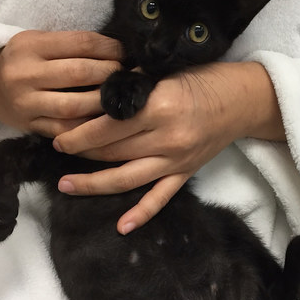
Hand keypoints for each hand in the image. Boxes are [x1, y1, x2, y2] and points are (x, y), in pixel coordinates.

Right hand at [0, 30, 121, 135]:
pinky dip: (88, 127)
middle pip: (79, 73)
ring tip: (119, 98)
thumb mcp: (40, 41)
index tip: (125, 52)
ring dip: (103, 103)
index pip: (81, 43)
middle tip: (127, 76)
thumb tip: (117, 50)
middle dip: (110, 74)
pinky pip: (65, 130)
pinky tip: (104, 122)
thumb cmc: (25, 61)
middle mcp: (25, 73)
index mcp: (30, 45)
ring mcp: (26, 103)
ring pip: (74, 106)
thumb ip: (71, 45)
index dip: (110, 47)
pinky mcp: (30, 126)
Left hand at [53, 61, 284, 232]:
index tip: (58, 133)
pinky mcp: (186, 174)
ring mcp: (176, 160)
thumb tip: (96, 95)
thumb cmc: (204, 79)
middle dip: (80, 152)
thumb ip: (133, 86)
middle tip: (57, 149)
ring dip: (94, 184)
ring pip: (127, 178)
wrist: (243, 100)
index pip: (108, 125)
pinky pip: (160, 198)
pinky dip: (141, 214)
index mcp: (159, 107)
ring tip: (66, 185)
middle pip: (112, 151)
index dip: (79, 132)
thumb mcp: (166, 72)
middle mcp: (166, 138)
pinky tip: (121, 227)